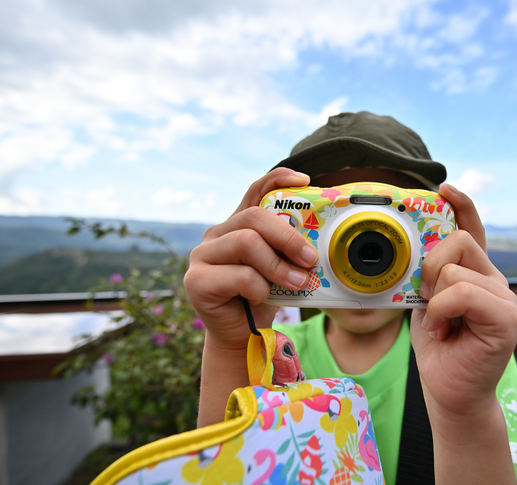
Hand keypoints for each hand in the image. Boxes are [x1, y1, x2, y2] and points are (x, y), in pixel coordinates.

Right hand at [184, 168, 318, 352]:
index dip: (278, 179)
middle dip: (289, 237)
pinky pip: (239, 275)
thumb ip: (289, 253)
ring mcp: (202, 255)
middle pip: (255, 218)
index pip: (255, 191)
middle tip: (310, 259)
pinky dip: (259, 288)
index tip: (305, 181)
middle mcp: (217, 234)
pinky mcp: (196, 280)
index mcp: (238, 226)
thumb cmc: (262, 300)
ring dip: (278, 266)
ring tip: (296, 283)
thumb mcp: (281, 270)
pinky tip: (260, 299)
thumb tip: (320, 247)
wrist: (241, 337)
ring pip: (247, 243)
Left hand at [409, 183, 516, 482]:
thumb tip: (414, 250)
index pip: (473, 230)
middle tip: (427, 301)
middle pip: (459, 240)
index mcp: (477, 274)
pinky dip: (442, 311)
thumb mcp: (425, 303)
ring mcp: (505, 298)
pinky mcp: (506, 317)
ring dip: (434, 298)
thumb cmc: (438, 349)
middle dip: (431, 267)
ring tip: (439, 324)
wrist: (450, 392)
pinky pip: (461, 292)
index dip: (461, 206)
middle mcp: (495, 281)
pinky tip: (445, 331)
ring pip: (456, 268)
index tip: (444, 188)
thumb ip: (428, 276)